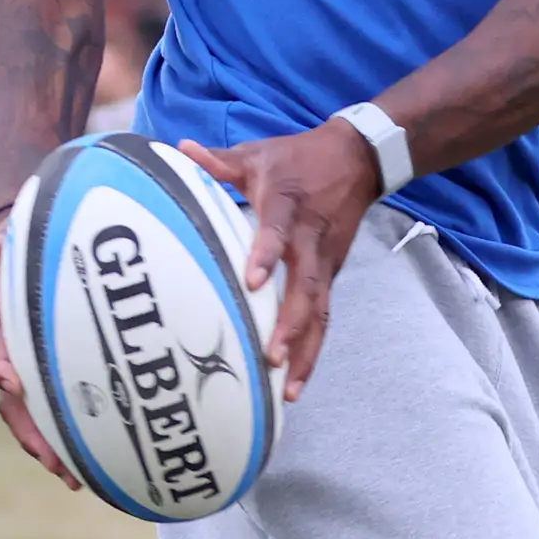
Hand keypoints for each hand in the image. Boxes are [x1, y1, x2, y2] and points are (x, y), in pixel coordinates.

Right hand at [0, 238, 78, 490]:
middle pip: (13, 404)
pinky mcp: (46, 385)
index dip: (2, 366)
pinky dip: (66, 443)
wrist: (22, 264)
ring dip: (49, 450)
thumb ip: (3, 251)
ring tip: (74, 478)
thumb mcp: (12, 249)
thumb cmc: (21, 257)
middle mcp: (9, 358)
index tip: (13, 383)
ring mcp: (28, 375)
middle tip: (53, 461)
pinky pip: (52, 418)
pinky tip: (88, 466)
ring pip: (31, 420)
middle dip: (31, 434)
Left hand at [179, 119, 382, 400]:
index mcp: (288, 205)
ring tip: (288, 388)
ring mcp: (325, 262)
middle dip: (291, 324)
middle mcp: (311, 239)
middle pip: (307, 287)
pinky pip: (324, 318)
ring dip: (306, 351)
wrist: (358, 160)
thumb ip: (219, 161)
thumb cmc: (299, 158)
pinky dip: (312, 350)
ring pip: (320, 312)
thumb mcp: (258, 154)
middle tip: (272, 356)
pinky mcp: (331, 277)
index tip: (252, 281)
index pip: (277, 232)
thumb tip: (181, 150)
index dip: (267, 255)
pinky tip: (296, 382)